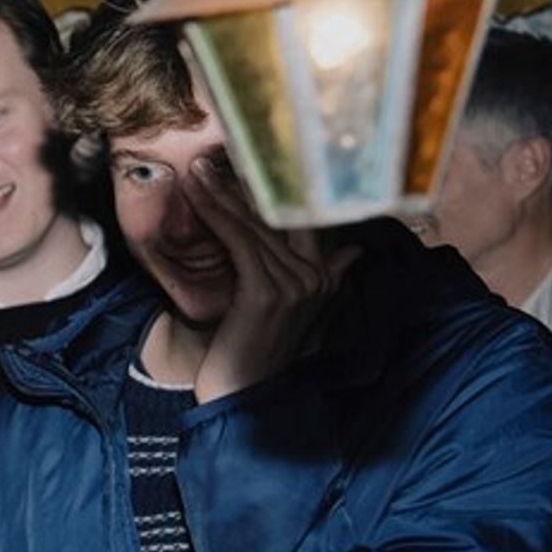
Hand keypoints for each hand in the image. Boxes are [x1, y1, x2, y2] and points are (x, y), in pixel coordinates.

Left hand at [186, 171, 359, 402]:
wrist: (241, 397)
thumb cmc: (255, 352)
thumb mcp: (295, 312)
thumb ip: (326, 279)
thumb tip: (355, 251)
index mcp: (326, 278)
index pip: (303, 220)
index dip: (277, 190)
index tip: (247, 161)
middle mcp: (318, 277)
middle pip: (280, 216)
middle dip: (245, 184)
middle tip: (212, 154)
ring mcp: (296, 285)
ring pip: (256, 224)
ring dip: (222, 193)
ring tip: (197, 168)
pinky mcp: (267, 292)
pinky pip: (239, 241)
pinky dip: (216, 214)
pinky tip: (196, 194)